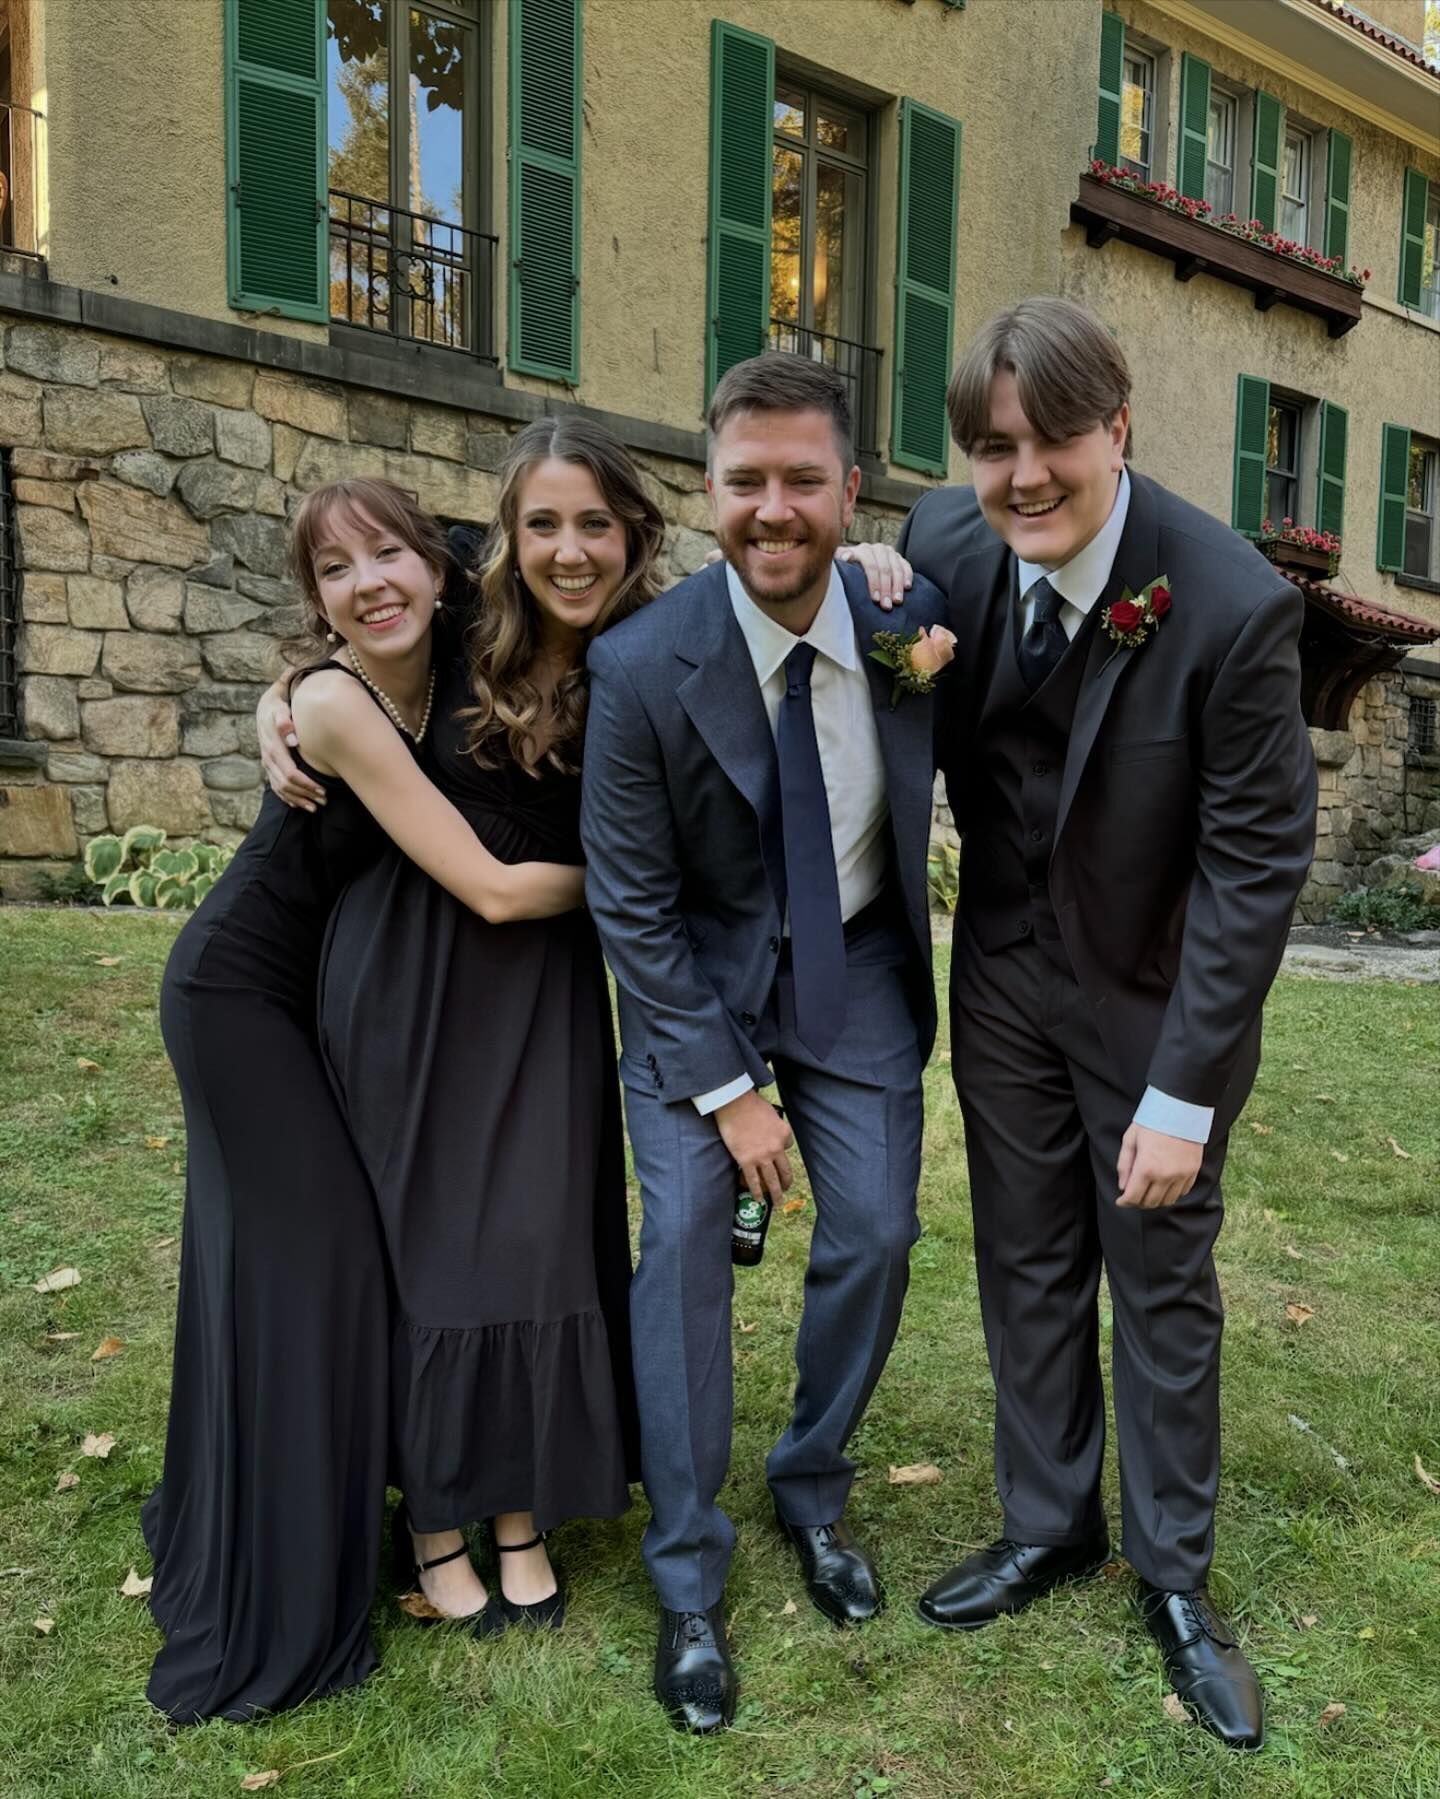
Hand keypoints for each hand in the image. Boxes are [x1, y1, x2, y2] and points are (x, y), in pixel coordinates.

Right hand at [259, 684, 326, 810]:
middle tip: (324, 801)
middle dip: (305, 794)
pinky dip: (286, 797)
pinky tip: (298, 804)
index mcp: (273, 747)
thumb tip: (292, 740)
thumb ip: (285, 721)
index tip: (322, 790)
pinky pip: (275, 786)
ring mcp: (267, 763)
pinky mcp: (268, 765)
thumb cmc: (280, 705)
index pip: (290, 773)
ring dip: (297, 799)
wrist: (266, 706)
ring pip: (280, 788)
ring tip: (314, 807)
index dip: (306, 785)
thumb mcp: (281, 707)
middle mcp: (268, 758)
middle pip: (286, 784)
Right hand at [713, 1090, 793, 1205]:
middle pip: (785, 1170)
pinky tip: (759, 1199)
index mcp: (784, 1133)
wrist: (735, 1104)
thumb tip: (770, 1134)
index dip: (782, 1150)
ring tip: (777, 1203)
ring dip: (775, 1194)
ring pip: (772, 1180)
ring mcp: (762, 1156)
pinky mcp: (746, 1161)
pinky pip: (753, 1180)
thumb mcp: (771, 1112)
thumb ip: (774, 1126)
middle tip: (786, 1190)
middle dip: (786, 1183)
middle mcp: (776, 1148)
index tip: (777, 1153)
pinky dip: (756, 1192)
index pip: (788, 1146)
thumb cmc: (751, 1104)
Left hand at [836, 542, 912, 609]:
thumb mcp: (840, 569)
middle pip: (884, 568)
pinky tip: (907, 587)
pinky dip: (907, 576)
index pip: (870, 564)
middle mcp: (876, 549)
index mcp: (861, 551)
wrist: (855, 568)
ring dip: (898, 586)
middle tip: (886, 605)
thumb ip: (840, 564)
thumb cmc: (846, 573)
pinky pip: (906, 566)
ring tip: (897, 601)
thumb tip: (846, 557)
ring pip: (896, 568)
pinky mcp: (898, 558)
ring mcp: (889, 552)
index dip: (873, 582)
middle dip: (886, 588)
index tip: (875, 599)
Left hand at [1116, 1123, 1202, 1209]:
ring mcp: (1182, 1175)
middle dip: (1138, 1202)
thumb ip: (1124, 1165)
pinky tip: (1164, 1186)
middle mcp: (1165, 1176)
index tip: (1121, 1201)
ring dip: (1155, 1200)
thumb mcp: (1130, 1139)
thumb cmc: (1153, 1122)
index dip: (1124, 1202)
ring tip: (1148, 1192)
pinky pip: (1182, 1192)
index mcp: (1146, 1168)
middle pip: (1150, 1202)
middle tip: (1132, 1196)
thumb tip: (1123, 1186)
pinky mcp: (1193, 1172)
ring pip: (1167, 1201)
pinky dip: (1171, 1194)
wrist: (1181, 1109)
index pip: (1133, 1197)